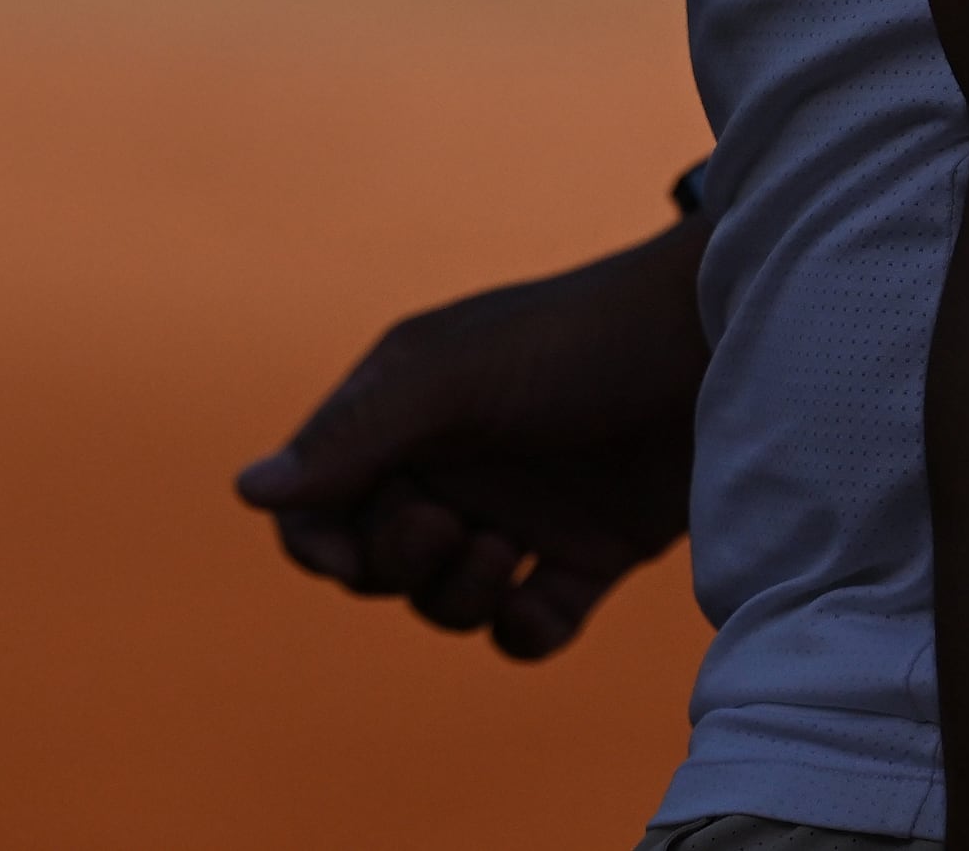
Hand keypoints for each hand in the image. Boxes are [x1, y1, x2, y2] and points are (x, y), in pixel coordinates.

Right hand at [233, 213, 706, 659]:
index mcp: (405, 410)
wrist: (722, 347)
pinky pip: (525, 629)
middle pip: (376, 562)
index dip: (318, 539)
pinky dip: (524, 629)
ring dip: (459, 594)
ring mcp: (520, 513)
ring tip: (504, 549)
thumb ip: (356, 437)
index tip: (344, 553)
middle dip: (398, 562)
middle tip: (451, 525)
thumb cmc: (582, 339)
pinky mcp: (586, 557)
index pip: (319, 498)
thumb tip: (247, 494)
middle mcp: (454, 463)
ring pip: (445, 600)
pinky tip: (546, 597)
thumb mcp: (457, 378)